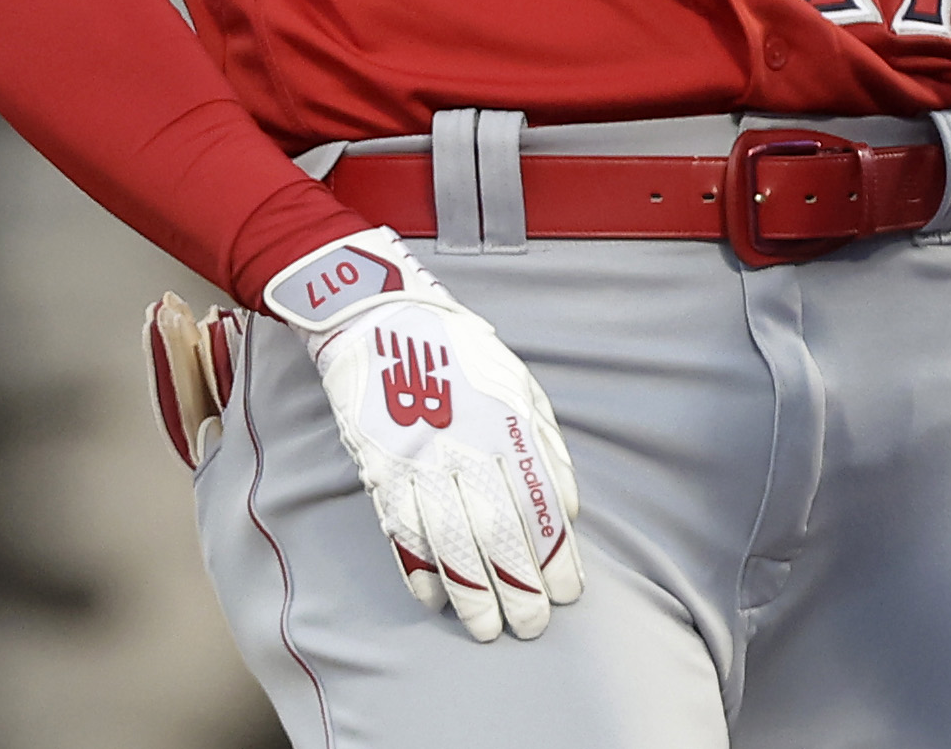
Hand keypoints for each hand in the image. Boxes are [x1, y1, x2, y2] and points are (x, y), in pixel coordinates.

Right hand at [266, 230, 585, 641]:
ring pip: (452, 543)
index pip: (541, 506)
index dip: (556, 557)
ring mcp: (422, 461)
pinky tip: (435, 602)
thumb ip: (546, 447)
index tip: (568, 594)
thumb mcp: (520, 386)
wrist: (383, 321)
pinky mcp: (382, 469)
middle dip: (521, 588)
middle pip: (500, 534)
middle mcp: (469, 447)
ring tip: (489, 629)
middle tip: (534, 627)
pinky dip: (419, 572)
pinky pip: (403, 533)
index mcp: (510, 424)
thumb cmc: (462, 356)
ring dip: (472, 594)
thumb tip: (568, 510)